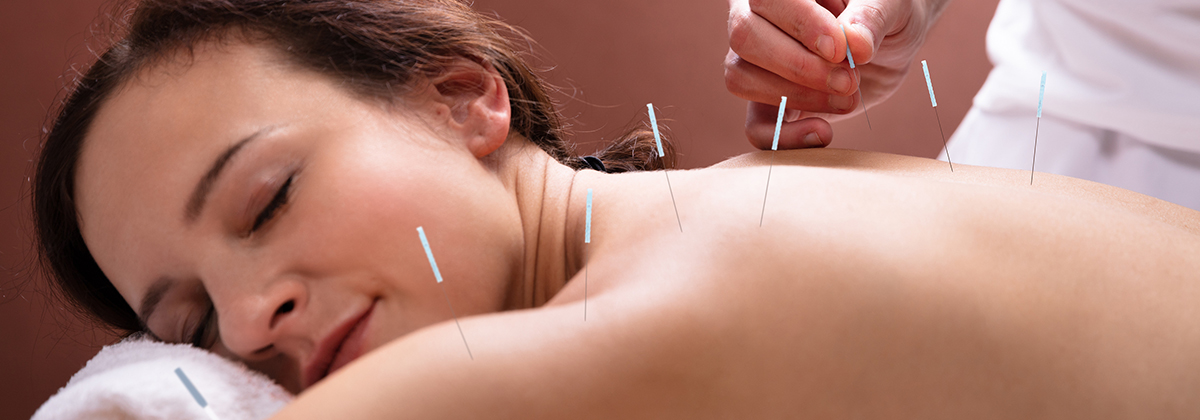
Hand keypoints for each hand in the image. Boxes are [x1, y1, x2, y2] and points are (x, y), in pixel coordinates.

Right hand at [725, 0, 948, 149]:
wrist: (888, 46)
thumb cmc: (885, 13)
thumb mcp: (892, 6)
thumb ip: (872, 17)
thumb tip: (853, 43)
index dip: (800, 24)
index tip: (840, 49)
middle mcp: (757, 18)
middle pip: (744, 37)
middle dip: (798, 66)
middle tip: (850, 80)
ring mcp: (757, 61)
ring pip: (741, 78)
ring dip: (797, 96)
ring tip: (849, 97)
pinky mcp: (767, 101)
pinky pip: (754, 125)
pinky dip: (784, 137)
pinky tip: (823, 133)